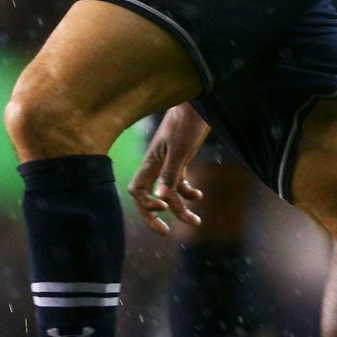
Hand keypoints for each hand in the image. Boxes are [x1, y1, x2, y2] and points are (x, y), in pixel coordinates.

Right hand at [129, 105, 209, 234]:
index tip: (164, 208)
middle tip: (165, 233)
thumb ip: (170, 174)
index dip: (146, 204)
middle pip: (149, 197)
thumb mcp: (180, 150)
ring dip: (180, 208)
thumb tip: (160, 200)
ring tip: (197, 221)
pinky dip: (188, 192)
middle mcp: (156, 165)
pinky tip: (198, 195)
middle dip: (154, 217)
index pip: (137, 191)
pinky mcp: (181, 158)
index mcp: (151, 162)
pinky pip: (179, 183)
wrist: (199, 103)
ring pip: (169, 193)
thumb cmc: (187, 122)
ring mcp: (168, 162)